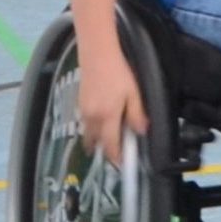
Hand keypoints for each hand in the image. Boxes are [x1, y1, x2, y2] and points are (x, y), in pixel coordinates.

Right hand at [77, 48, 147, 167]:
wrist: (97, 57)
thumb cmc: (119, 74)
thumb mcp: (134, 94)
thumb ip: (137, 114)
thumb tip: (141, 132)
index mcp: (107, 116)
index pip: (110, 144)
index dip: (115, 156)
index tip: (121, 164)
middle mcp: (92, 118)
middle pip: (96, 142)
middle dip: (104, 150)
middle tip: (116, 153)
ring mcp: (83, 112)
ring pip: (88, 134)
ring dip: (97, 141)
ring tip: (108, 142)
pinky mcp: (79, 105)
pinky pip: (85, 124)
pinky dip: (92, 130)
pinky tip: (102, 125)